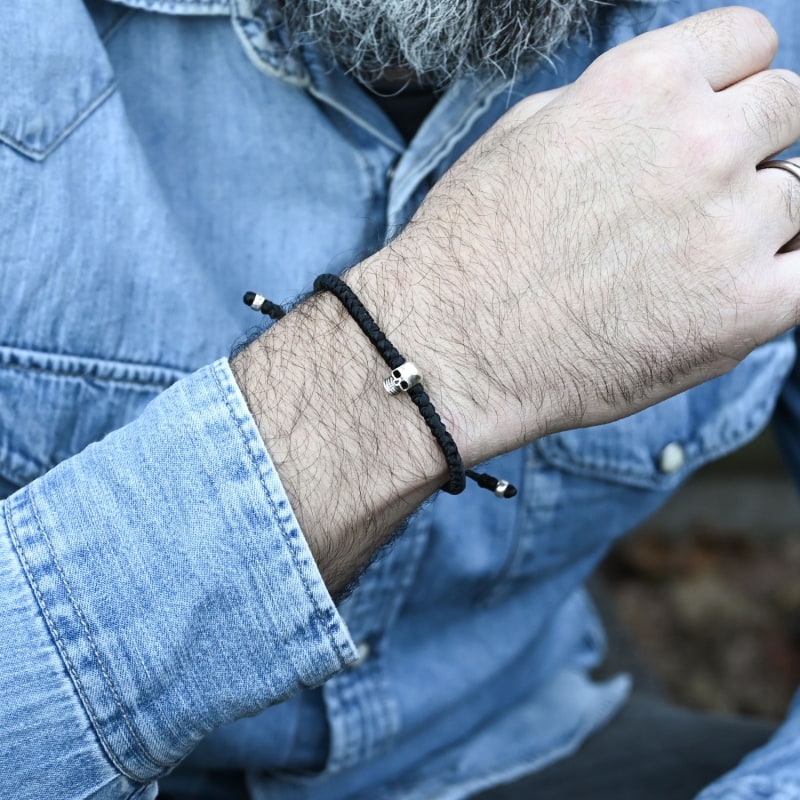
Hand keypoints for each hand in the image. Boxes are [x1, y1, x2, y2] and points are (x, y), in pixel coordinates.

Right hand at [353, 6, 799, 463]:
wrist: (451, 347)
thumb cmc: (470, 247)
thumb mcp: (523, 135)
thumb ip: (610, 106)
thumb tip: (664, 109)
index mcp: (644, 85)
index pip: (750, 41)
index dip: (734, 79)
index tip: (718, 113)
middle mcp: (700, 143)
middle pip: (790, 107)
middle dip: (754, 141)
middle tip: (704, 192)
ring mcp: (730, 228)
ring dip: (760, 217)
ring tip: (694, 257)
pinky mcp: (745, 311)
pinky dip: (784, 275)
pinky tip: (736, 289)